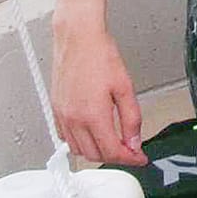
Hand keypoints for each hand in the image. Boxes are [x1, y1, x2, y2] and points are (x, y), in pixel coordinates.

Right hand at [52, 17, 145, 165]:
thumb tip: (135, 140)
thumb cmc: (100, 56)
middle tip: (132, 150)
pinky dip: (81, 143)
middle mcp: (74, 119)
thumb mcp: (125, 87)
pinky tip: (94, 134)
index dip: (129, 158)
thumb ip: (131, 118)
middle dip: (115, 157)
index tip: (140, 158)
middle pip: (94, 155)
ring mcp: (62, 116)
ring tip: (115, 142)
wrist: (78, 39)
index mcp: (93, 115)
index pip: (112, 151)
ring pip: (79, 150)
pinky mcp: (56, 111)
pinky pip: (66, 138)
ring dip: (98, 152)